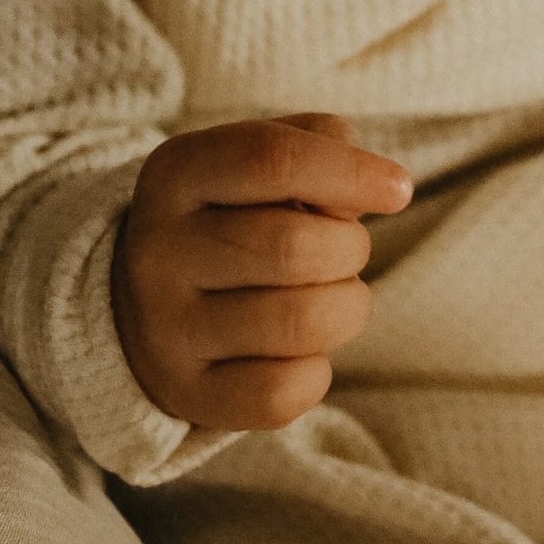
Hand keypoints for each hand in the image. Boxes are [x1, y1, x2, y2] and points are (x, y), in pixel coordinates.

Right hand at [111, 111, 412, 432]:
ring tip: (327, 298)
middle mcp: (157, 251)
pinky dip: (316, 372)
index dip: (351, 173)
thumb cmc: (233, 219)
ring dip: (345, 308)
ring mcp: (166, 330)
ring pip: (302, 322)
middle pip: (295, 246)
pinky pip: (286, 392)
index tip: (398, 190)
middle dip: (349, 248)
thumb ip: (318, 149)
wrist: (145, 307)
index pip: (273, 160)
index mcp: (175, 174)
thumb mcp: (258, 165)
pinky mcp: (188, 394)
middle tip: (342, 251)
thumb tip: (382, 188)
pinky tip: (297, 353)